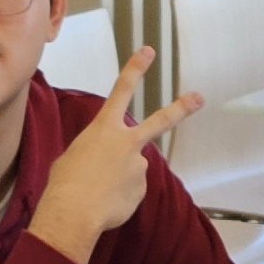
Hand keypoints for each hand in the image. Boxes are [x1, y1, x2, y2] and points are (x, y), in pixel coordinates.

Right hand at [32, 46, 199, 263]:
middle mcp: (127, 142)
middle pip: (159, 122)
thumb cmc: (65, 182)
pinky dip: (119, 198)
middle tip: (199, 98)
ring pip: (132, 170)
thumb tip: (108, 165)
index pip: (121, 90)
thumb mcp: (75, 156)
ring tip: (99, 191)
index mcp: (104, 128)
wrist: (74, 211)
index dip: (135, 69)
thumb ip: (96, 152)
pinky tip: (105, 203)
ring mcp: (138, 166)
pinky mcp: (141, 190)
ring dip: (119, 179)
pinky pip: (130, 192)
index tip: (148, 51)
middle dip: (180, 108)